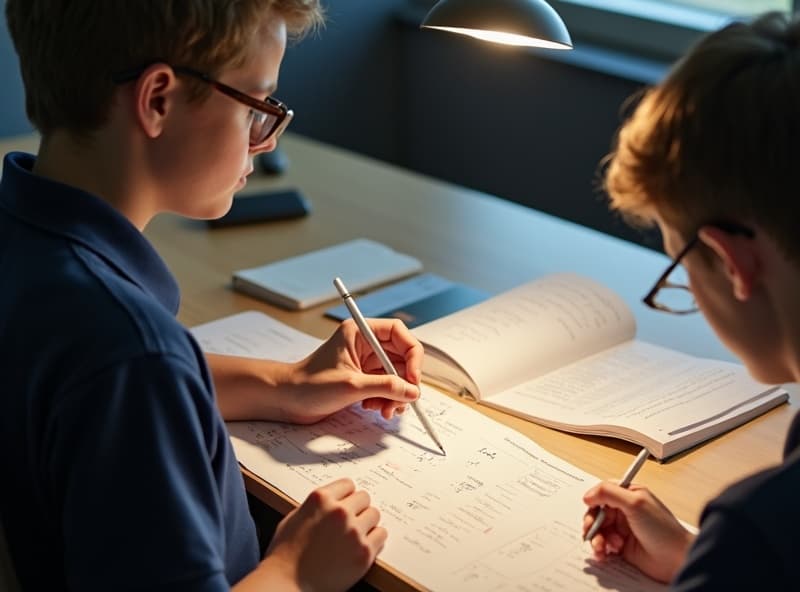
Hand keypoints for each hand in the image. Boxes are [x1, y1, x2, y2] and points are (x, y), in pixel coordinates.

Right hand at [262, 478, 385, 591]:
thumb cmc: (285, 555)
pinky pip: (381, 534)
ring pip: (374, 514)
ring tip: (356, 534)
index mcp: (321, 499)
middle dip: (357, 508)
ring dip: (367, 523)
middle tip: (351, 520)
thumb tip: (330, 503)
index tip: (347, 503)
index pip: (348, 484)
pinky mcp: (364, 552)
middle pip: (364, 498)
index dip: (346, 495)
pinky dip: (374, 539)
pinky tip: (363, 545)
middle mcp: (339, 512)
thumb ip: (316, 506)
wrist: (288, 583)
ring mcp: (354, 531)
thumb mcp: (294, 518)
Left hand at [282, 318, 422, 423]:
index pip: (399, 333)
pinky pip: (386, 387)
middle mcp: (365, 344)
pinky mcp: (363, 379)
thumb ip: (386, 387)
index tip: (413, 378)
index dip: (412, 355)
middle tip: (402, 401)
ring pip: (396, 375)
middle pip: (402, 357)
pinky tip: (373, 407)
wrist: (286, 400)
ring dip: (395, 394)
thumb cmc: (309, 385)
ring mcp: (365, 362)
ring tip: (384, 410)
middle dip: (404, 381)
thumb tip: (413, 392)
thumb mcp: (351, 386)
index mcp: (360, 332)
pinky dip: (386, 399)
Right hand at [582, 481, 694, 582]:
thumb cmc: (663, 530)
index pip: (603, 493)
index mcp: (629, 495)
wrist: (676, 559)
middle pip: (596, 513)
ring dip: (596, 539)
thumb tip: (588, 495)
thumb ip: (609, 493)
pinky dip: (599, 550)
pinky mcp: (621, 547)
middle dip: (592, 523)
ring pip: (597, 530)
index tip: (589, 507)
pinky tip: (603, 554)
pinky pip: (602, 546)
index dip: (594, 500)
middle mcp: (624, 511)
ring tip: (602, 547)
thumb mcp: (635, 503)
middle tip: (591, 531)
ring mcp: (622, 530)